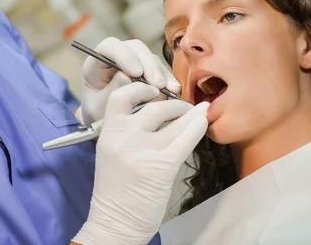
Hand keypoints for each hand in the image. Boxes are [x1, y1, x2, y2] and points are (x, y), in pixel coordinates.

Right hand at [73, 83, 208, 244]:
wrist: (115, 222)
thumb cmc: (116, 190)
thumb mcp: (113, 153)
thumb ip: (128, 131)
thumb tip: (158, 110)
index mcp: (108, 133)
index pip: (121, 96)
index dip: (140, 89)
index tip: (153, 91)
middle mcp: (124, 138)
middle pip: (155, 107)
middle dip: (174, 104)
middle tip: (184, 108)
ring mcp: (143, 151)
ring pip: (174, 120)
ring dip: (190, 113)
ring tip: (197, 113)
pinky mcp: (162, 166)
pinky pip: (186, 138)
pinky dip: (197, 127)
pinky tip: (202, 123)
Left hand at [80, 37, 180, 124]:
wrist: (105, 126)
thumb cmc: (97, 114)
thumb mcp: (98, 107)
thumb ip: (111, 91)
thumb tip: (128, 77)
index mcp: (96, 63)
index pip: (110, 46)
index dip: (125, 55)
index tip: (136, 73)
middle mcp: (115, 57)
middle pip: (135, 48)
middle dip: (149, 64)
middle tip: (158, 84)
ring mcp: (133, 62)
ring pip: (150, 57)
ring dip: (161, 72)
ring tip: (170, 89)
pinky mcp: (146, 71)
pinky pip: (160, 69)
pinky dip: (168, 78)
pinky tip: (174, 89)